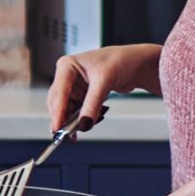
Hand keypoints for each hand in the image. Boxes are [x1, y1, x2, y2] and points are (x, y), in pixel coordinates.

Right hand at [46, 43, 161, 132]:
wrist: (137, 64)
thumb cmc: (121, 61)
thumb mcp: (105, 82)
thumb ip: (92, 104)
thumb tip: (84, 124)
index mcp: (67, 66)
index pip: (59, 92)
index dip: (58, 111)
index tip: (58, 127)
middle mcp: (68, 76)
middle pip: (59, 102)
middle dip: (65, 118)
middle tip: (69, 135)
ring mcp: (75, 87)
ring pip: (68, 109)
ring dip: (77, 119)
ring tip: (89, 124)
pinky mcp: (84, 95)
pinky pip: (79, 111)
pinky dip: (85, 118)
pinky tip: (94, 119)